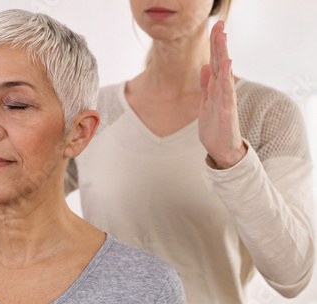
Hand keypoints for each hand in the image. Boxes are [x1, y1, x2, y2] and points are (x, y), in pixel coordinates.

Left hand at [198, 21, 246, 168]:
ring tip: (222, 37)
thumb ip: (206, 86)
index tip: (216, 28)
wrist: (222, 151)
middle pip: (221, 64)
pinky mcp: (227, 112)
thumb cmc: (215, 128)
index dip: (215, 47)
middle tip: (220, 24)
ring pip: (224, 74)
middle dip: (219, 45)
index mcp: (216, 90)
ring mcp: (226, 101)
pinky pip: (226, 92)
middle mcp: (223, 92)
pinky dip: (226, 78)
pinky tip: (226, 64)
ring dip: (223, 55)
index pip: (215, 64)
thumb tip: (204, 67)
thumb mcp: (206, 103)